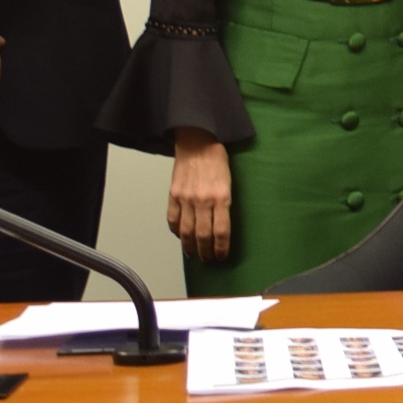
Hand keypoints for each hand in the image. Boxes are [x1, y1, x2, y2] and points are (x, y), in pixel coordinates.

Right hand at [167, 128, 232, 261]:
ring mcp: (186, 198)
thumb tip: (222, 226)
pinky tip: (180, 237)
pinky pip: (172, 219)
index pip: (221, 231)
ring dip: (190, 246)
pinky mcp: (173, 195)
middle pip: (203, 235)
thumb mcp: (230, 182)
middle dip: (206, 252)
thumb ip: (225, 204)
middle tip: (207, 259)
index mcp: (221, 197)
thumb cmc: (217, 161)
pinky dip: (176, 231)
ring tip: (194, 254)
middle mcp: (203, 200)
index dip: (221, 248)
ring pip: (186, 231)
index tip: (222, 257)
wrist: (197, 142)